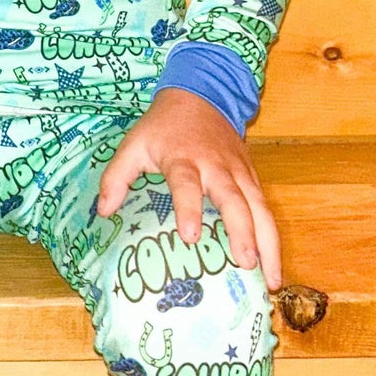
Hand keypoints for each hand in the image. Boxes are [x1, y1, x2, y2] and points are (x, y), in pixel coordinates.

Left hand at [95, 88, 281, 290]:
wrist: (201, 95)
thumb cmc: (163, 127)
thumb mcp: (133, 144)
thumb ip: (116, 176)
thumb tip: (103, 212)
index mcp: (183, 159)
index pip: (187, 184)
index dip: (189, 208)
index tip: (190, 236)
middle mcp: (217, 167)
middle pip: (235, 199)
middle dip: (243, 231)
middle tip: (246, 264)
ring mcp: (239, 172)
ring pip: (260, 207)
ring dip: (268, 243)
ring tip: (272, 280)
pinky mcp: (252, 177)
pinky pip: (266, 209)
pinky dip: (271, 237)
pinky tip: (271, 267)